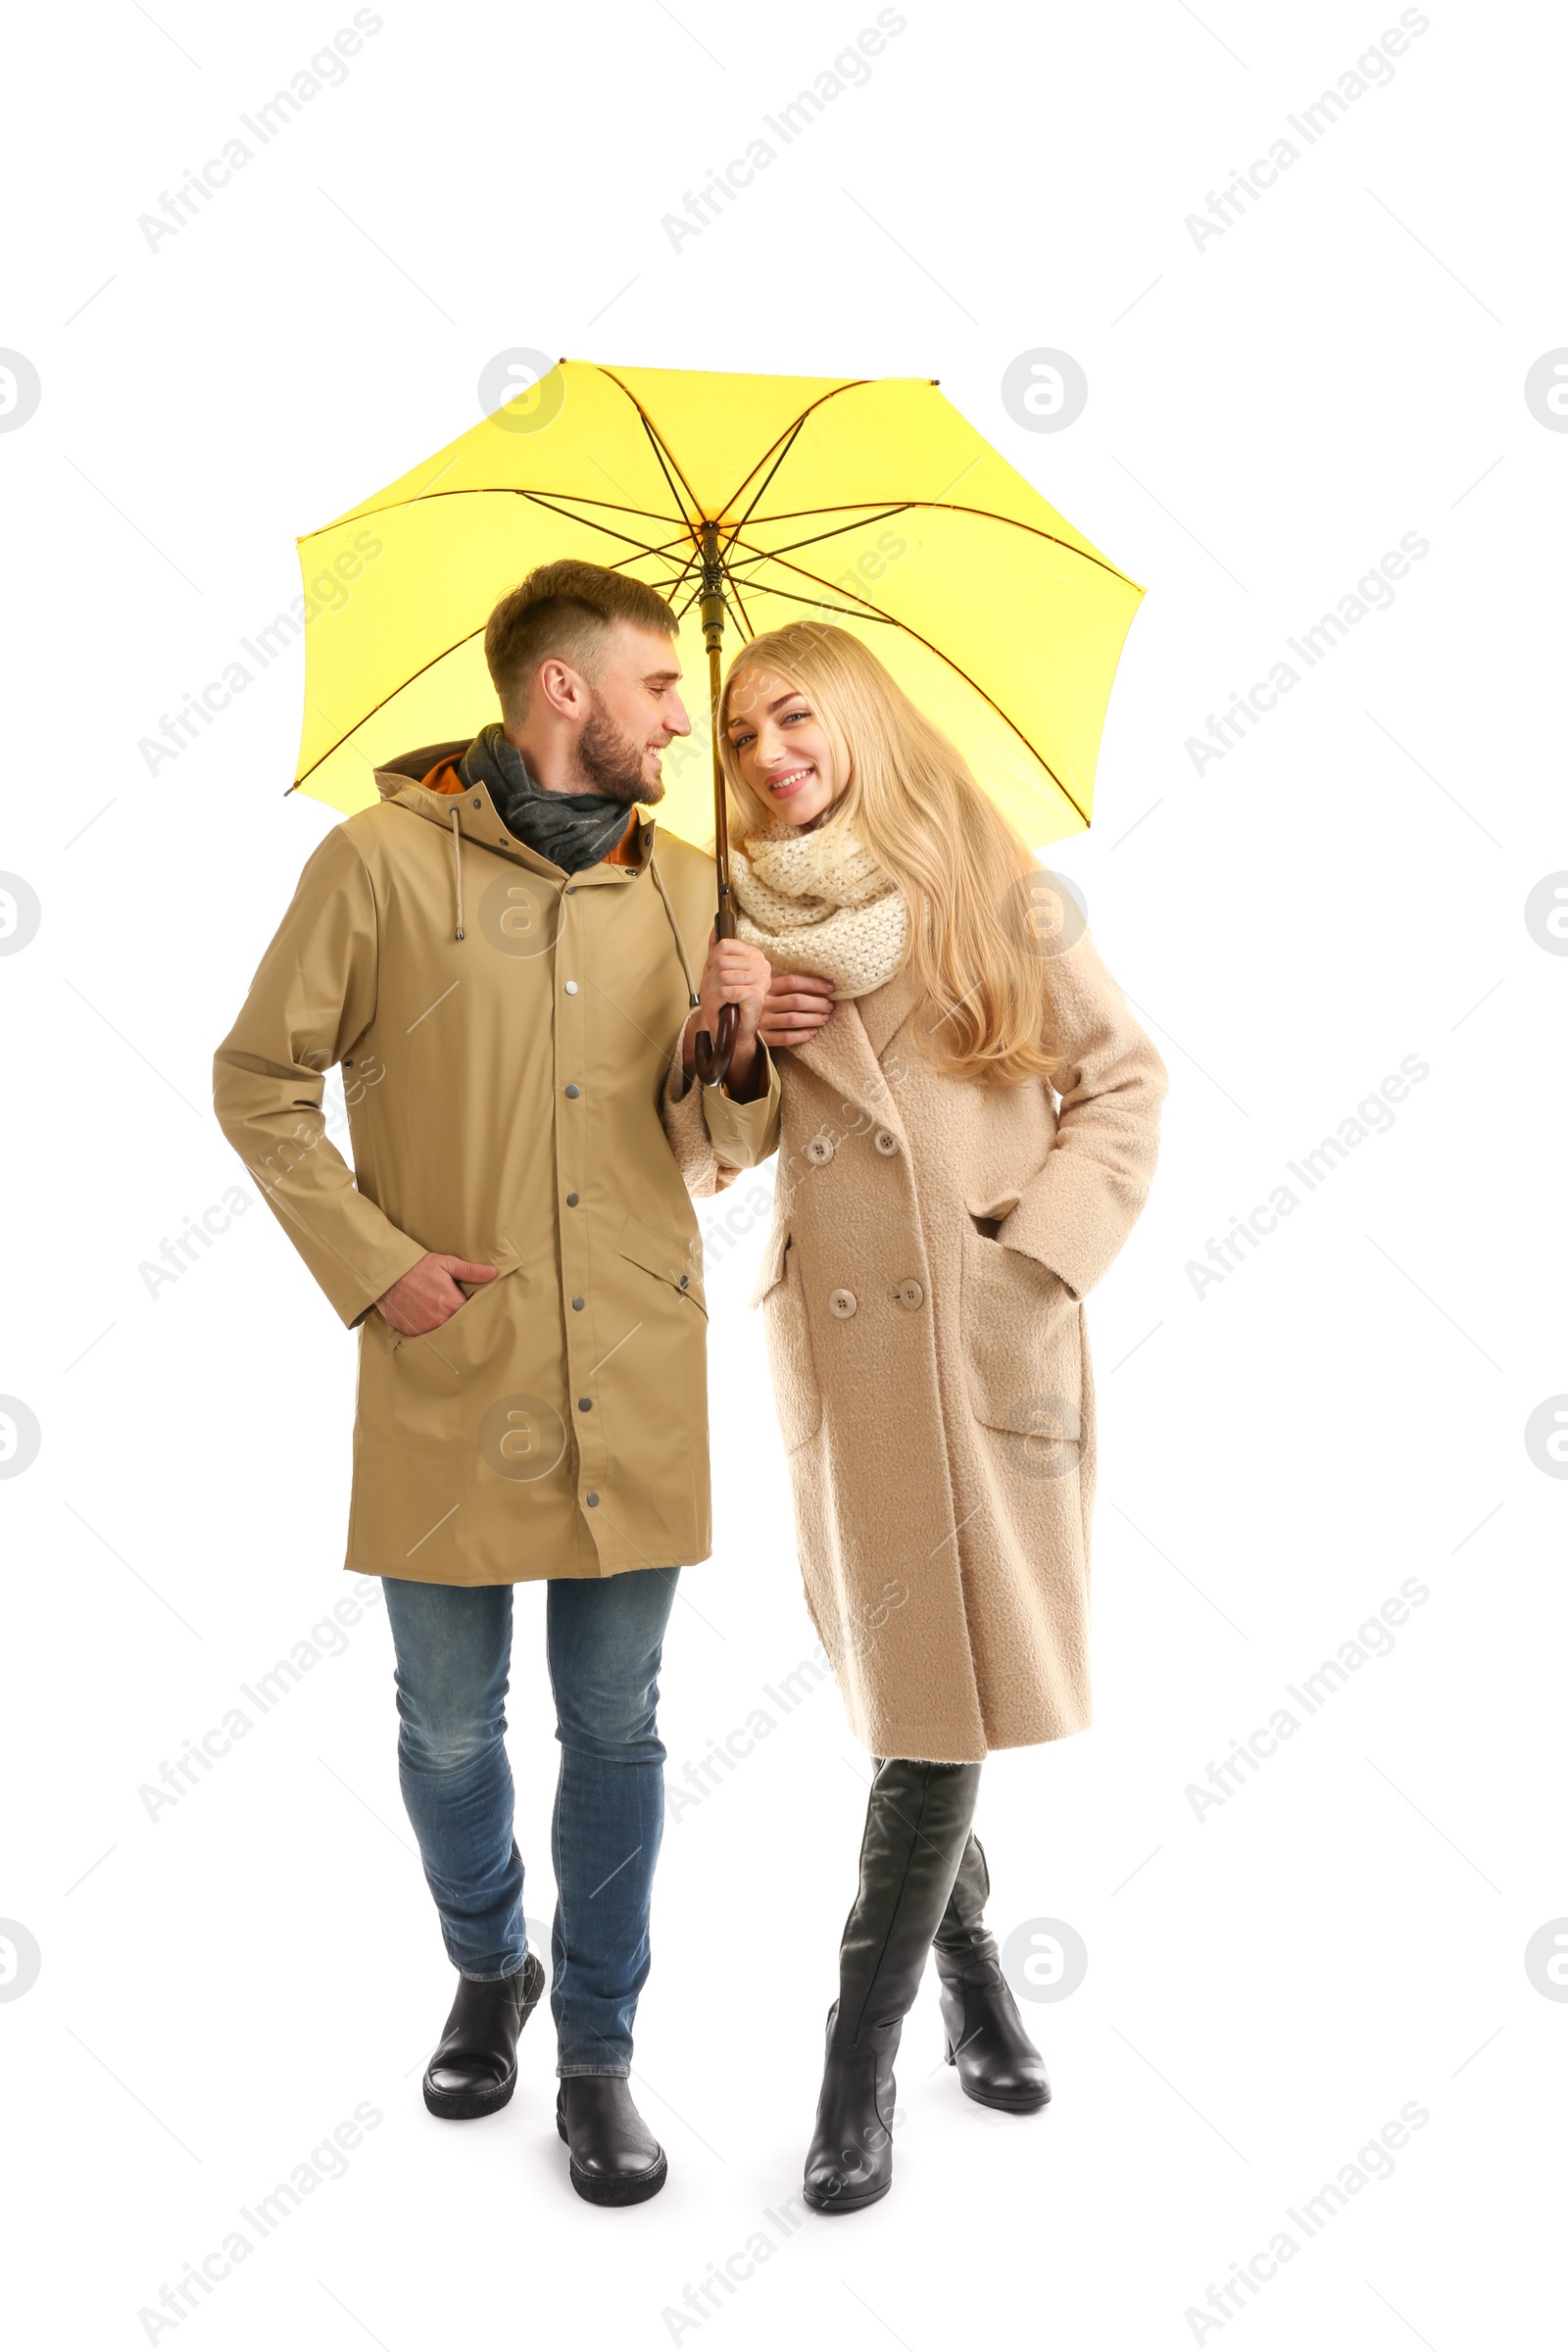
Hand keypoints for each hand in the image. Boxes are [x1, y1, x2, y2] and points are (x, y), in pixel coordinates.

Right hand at [376, 1253, 496, 1335]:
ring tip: (438, 1313)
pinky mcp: (412, 1333)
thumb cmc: (418, 1267)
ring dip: (444, 1326)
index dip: (473, 1311)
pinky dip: (428, 1330)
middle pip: (459, 1326)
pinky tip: (426, 1318)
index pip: (472, 1315)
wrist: (387, 1275)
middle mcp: (440, 1320)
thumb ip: (471, 1271)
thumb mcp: (446, 1264)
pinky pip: (427, 1336)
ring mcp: (425, 1329)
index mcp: (453, 1304)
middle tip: (454, 1310)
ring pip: (444, 1333)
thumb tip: (493, 1272)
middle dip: (460, 1320)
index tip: (472, 1307)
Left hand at [687, 934, 771, 1092]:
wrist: (733, 1031)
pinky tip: (726, 1007)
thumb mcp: (717, 973)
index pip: (724, 945)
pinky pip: (727, 990)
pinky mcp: (757, 994)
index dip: (712, 963)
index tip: (717, 977)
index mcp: (754, 956)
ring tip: (721, 1002)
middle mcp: (762, 965)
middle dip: (711, 981)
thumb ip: (717, 951)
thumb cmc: (726, 1003)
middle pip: (722, 962)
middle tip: (717, 995)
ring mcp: (762, 979)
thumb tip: (715, 930)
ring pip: (723, 976)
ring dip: (714, 993)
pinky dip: (719, 1001)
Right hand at [759, 970, 835, 1051]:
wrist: (734, 1024)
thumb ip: (783, 985)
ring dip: (814, 1019)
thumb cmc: (757, 1004)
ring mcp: (762, 1021)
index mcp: (765, 988)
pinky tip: (813, 1032)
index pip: (793, 982)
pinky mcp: (763, 1038)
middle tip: (830, 1006)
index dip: (814, 984)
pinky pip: (786, 1038)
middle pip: (796, 1001)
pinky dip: (803, 1035)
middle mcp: (763, 1003)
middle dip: (818, 1003)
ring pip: (793, 1020)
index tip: (831, 987)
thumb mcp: (765, 989)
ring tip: (825, 1018)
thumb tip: (819, 984)